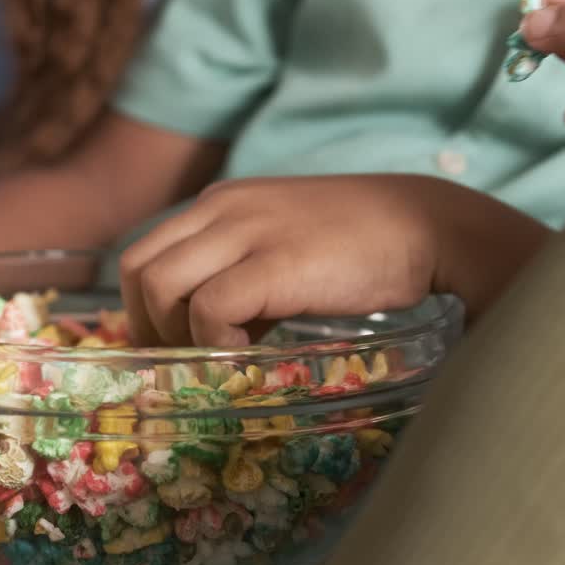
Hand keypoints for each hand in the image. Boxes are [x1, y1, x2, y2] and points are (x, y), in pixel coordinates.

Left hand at [119, 175, 549, 347]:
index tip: (168, 346)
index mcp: (219, 203)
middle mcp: (221, 210)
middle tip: (184, 361)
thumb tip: (208, 331)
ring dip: (178, 335)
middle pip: (137, 270)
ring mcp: (246, 233)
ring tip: (222, 357)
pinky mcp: (275, 264)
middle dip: (147, 325)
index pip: (142, 253)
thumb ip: (240, 275)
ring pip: (160, 288)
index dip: (143, 308)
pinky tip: (253, 351)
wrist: (428, 225)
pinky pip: (210, 310)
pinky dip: (216, 343)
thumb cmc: (361, 244)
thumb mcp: (283, 246)